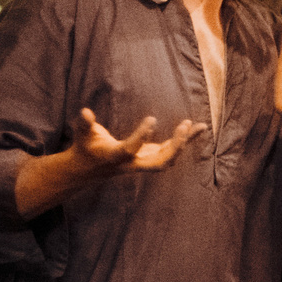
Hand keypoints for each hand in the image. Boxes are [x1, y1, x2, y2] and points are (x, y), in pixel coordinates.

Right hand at [75, 107, 204, 175]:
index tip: (152, 118)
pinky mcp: (150, 156)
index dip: (142, 136)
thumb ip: (84, 124)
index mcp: (115, 157)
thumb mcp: (82, 135)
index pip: (131, 149)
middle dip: (174, 148)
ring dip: (184, 143)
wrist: (89, 170)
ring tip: (199, 126)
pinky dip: (185, 140)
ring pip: (169, 158)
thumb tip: (85, 112)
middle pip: (159, 163)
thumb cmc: (86, 147)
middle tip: (184, 127)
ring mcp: (143, 162)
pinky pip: (171, 150)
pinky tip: (199, 127)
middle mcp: (133, 163)